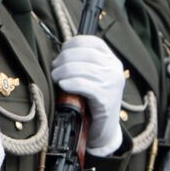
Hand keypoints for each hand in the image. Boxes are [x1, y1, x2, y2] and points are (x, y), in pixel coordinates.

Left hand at [50, 35, 126, 156]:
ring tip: (56, 78)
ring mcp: (112, 83)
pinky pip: (83, 85)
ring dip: (63, 72)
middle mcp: (114, 69)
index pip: (92, 42)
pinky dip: (70, 83)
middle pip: (84, 54)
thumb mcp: (92, 77)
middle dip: (64, 59)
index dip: (73, 44)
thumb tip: (60, 55)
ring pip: (82, 69)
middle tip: (54, 69)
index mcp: (112, 60)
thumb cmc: (92, 100)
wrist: (104, 128)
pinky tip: (63, 85)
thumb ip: (82, 63)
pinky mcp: (106, 98)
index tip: (62, 51)